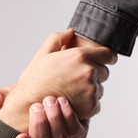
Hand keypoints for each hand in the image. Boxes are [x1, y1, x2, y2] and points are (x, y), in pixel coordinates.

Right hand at [0, 28, 115, 131]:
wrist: (29, 106)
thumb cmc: (35, 81)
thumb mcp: (43, 54)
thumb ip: (57, 38)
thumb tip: (70, 32)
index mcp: (80, 56)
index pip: (108, 54)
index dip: (107, 57)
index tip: (105, 60)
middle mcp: (89, 72)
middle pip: (104, 72)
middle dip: (95, 74)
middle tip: (77, 79)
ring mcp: (91, 90)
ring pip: (100, 89)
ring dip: (91, 90)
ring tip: (71, 92)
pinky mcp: (91, 106)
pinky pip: (97, 103)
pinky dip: (88, 104)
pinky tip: (73, 102)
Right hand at [0, 89, 88, 137]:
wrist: (52, 88)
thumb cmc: (26, 97)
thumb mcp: (7, 96)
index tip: (20, 137)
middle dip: (39, 127)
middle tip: (36, 107)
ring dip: (55, 120)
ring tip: (50, 101)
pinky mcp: (78, 132)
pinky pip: (76, 132)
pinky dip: (69, 117)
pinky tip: (63, 102)